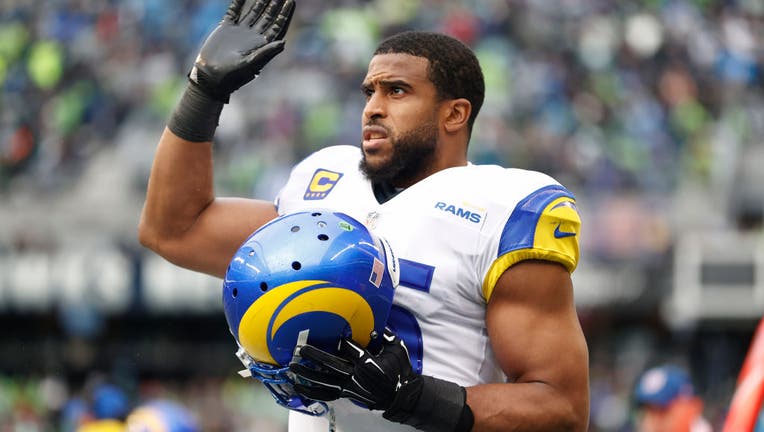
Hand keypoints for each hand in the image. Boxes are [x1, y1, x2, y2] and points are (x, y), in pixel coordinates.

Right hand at [190, 0, 295, 101]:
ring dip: (261, 1)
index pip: (277, 27)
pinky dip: (238, 2)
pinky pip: (234, 11)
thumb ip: (266, 53)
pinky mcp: (226, 28)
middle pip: (268, 17)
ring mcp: (240, 31)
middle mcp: (253, 36)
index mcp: (262, 45)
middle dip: (276, 5)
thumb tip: (283, 42)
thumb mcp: (251, 64)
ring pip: (254, 12)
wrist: (211, 76)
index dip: (285, 14)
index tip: (291, 1)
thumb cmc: (233, 75)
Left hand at [289, 329, 417, 409]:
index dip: (343, 342)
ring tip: (293, 367)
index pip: (352, 350)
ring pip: (325, 381)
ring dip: (307, 374)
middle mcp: (357, 377)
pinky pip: (326, 394)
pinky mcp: (347, 394)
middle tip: (301, 350)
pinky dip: (311, 391)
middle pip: (332, 365)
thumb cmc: (399, 371)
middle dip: (316, 356)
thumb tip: (374, 324)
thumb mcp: (397, 349)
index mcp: (370, 365)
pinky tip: (299, 386)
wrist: (400, 395)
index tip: (336, 335)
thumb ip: (385, 335)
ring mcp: (351, 387)